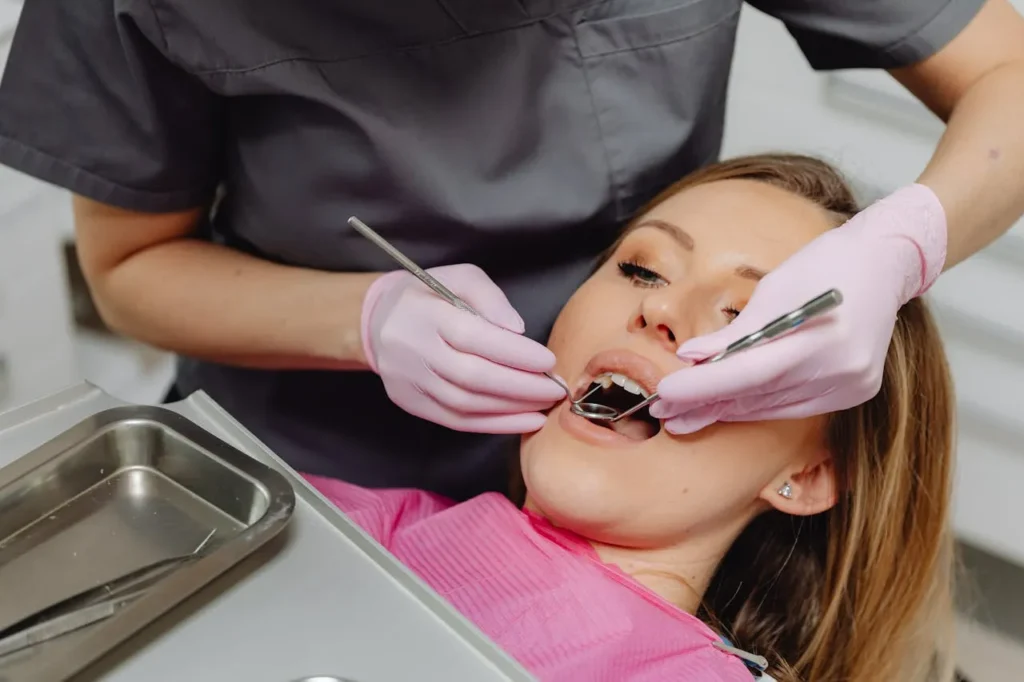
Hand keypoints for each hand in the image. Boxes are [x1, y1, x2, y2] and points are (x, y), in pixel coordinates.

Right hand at [361, 264, 565, 432]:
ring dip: (511, 409)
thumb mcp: (459, 277)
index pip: (472, 337)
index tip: (548, 360)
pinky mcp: (411, 403)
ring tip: (544, 404)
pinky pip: (456, 421)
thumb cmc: (429, 296)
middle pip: (471, 376)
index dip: (513, 353)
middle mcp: (413, 350)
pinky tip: (524, 422)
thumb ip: (489, 297)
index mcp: (425, 313)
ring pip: (465, 403)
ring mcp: (410, 381)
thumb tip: (517, 330)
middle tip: (555, 389)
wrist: (376, 321)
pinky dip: (494, 425)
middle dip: (520, 386)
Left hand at [651, 184, 946, 433]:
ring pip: (773, 407)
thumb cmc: (824, 264)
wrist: (886, 262)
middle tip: (662, 412)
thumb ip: (735, 332)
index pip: (748, 373)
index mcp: (820, 337)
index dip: (703, 386)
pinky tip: (726, 408)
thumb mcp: (773, 289)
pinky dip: (758, 406)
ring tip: (683, 416)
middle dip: (706, 404)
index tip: (664, 393)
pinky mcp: (854, 393)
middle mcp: (840, 369)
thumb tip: (690, 357)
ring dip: (726, 411)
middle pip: (758, 396)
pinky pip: (793, 406)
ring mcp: (851, 385)